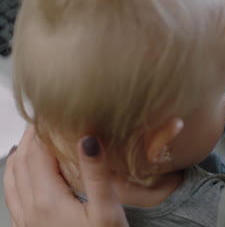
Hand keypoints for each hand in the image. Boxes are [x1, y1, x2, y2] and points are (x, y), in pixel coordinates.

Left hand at [4, 126, 128, 226]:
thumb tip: (88, 140)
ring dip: (20, 155)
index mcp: (48, 199)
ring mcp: (26, 221)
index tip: (51, 112)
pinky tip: (22, 175)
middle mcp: (30, 209)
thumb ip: (97, 176)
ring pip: (12, 178)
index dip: (43, 130)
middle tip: (41, 119)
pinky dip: (14, 177)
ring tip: (31, 140)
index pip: (38, 153)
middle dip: (31, 137)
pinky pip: (12, 196)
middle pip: (22, 161)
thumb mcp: (107, 212)